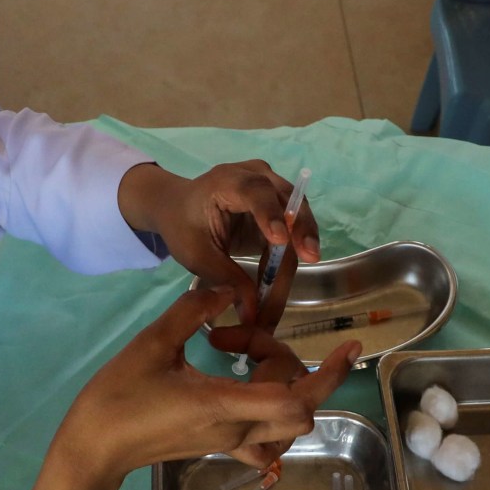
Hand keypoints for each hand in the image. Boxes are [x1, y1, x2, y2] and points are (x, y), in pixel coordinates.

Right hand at [56, 288, 355, 483]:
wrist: (95, 448)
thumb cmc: (118, 395)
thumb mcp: (154, 343)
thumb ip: (193, 312)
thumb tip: (225, 289)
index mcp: (226, 404)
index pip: (297, 400)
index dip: (329, 374)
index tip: (345, 346)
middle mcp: (238, 430)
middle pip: (302, 413)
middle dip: (301, 372)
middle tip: (257, 341)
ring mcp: (230, 443)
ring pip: (286, 428)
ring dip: (288, 393)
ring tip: (254, 360)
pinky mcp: (219, 447)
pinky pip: (264, 444)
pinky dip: (274, 421)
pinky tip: (254, 391)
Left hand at [117, 161, 320, 324]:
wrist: (178, 208)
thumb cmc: (182, 226)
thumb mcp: (196, 255)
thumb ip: (226, 278)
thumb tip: (253, 313)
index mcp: (227, 181)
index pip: (255, 192)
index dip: (270, 214)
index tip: (281, 240)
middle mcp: (255, 176)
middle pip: (286, 200)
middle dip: (300, 231)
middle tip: (310, 258)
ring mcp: (270, 187)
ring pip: (297, 213)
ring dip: (301, 244)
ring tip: (296, 279)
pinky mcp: (277, 204)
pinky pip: (293, 225)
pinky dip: (294, 249)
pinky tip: (288, 274)